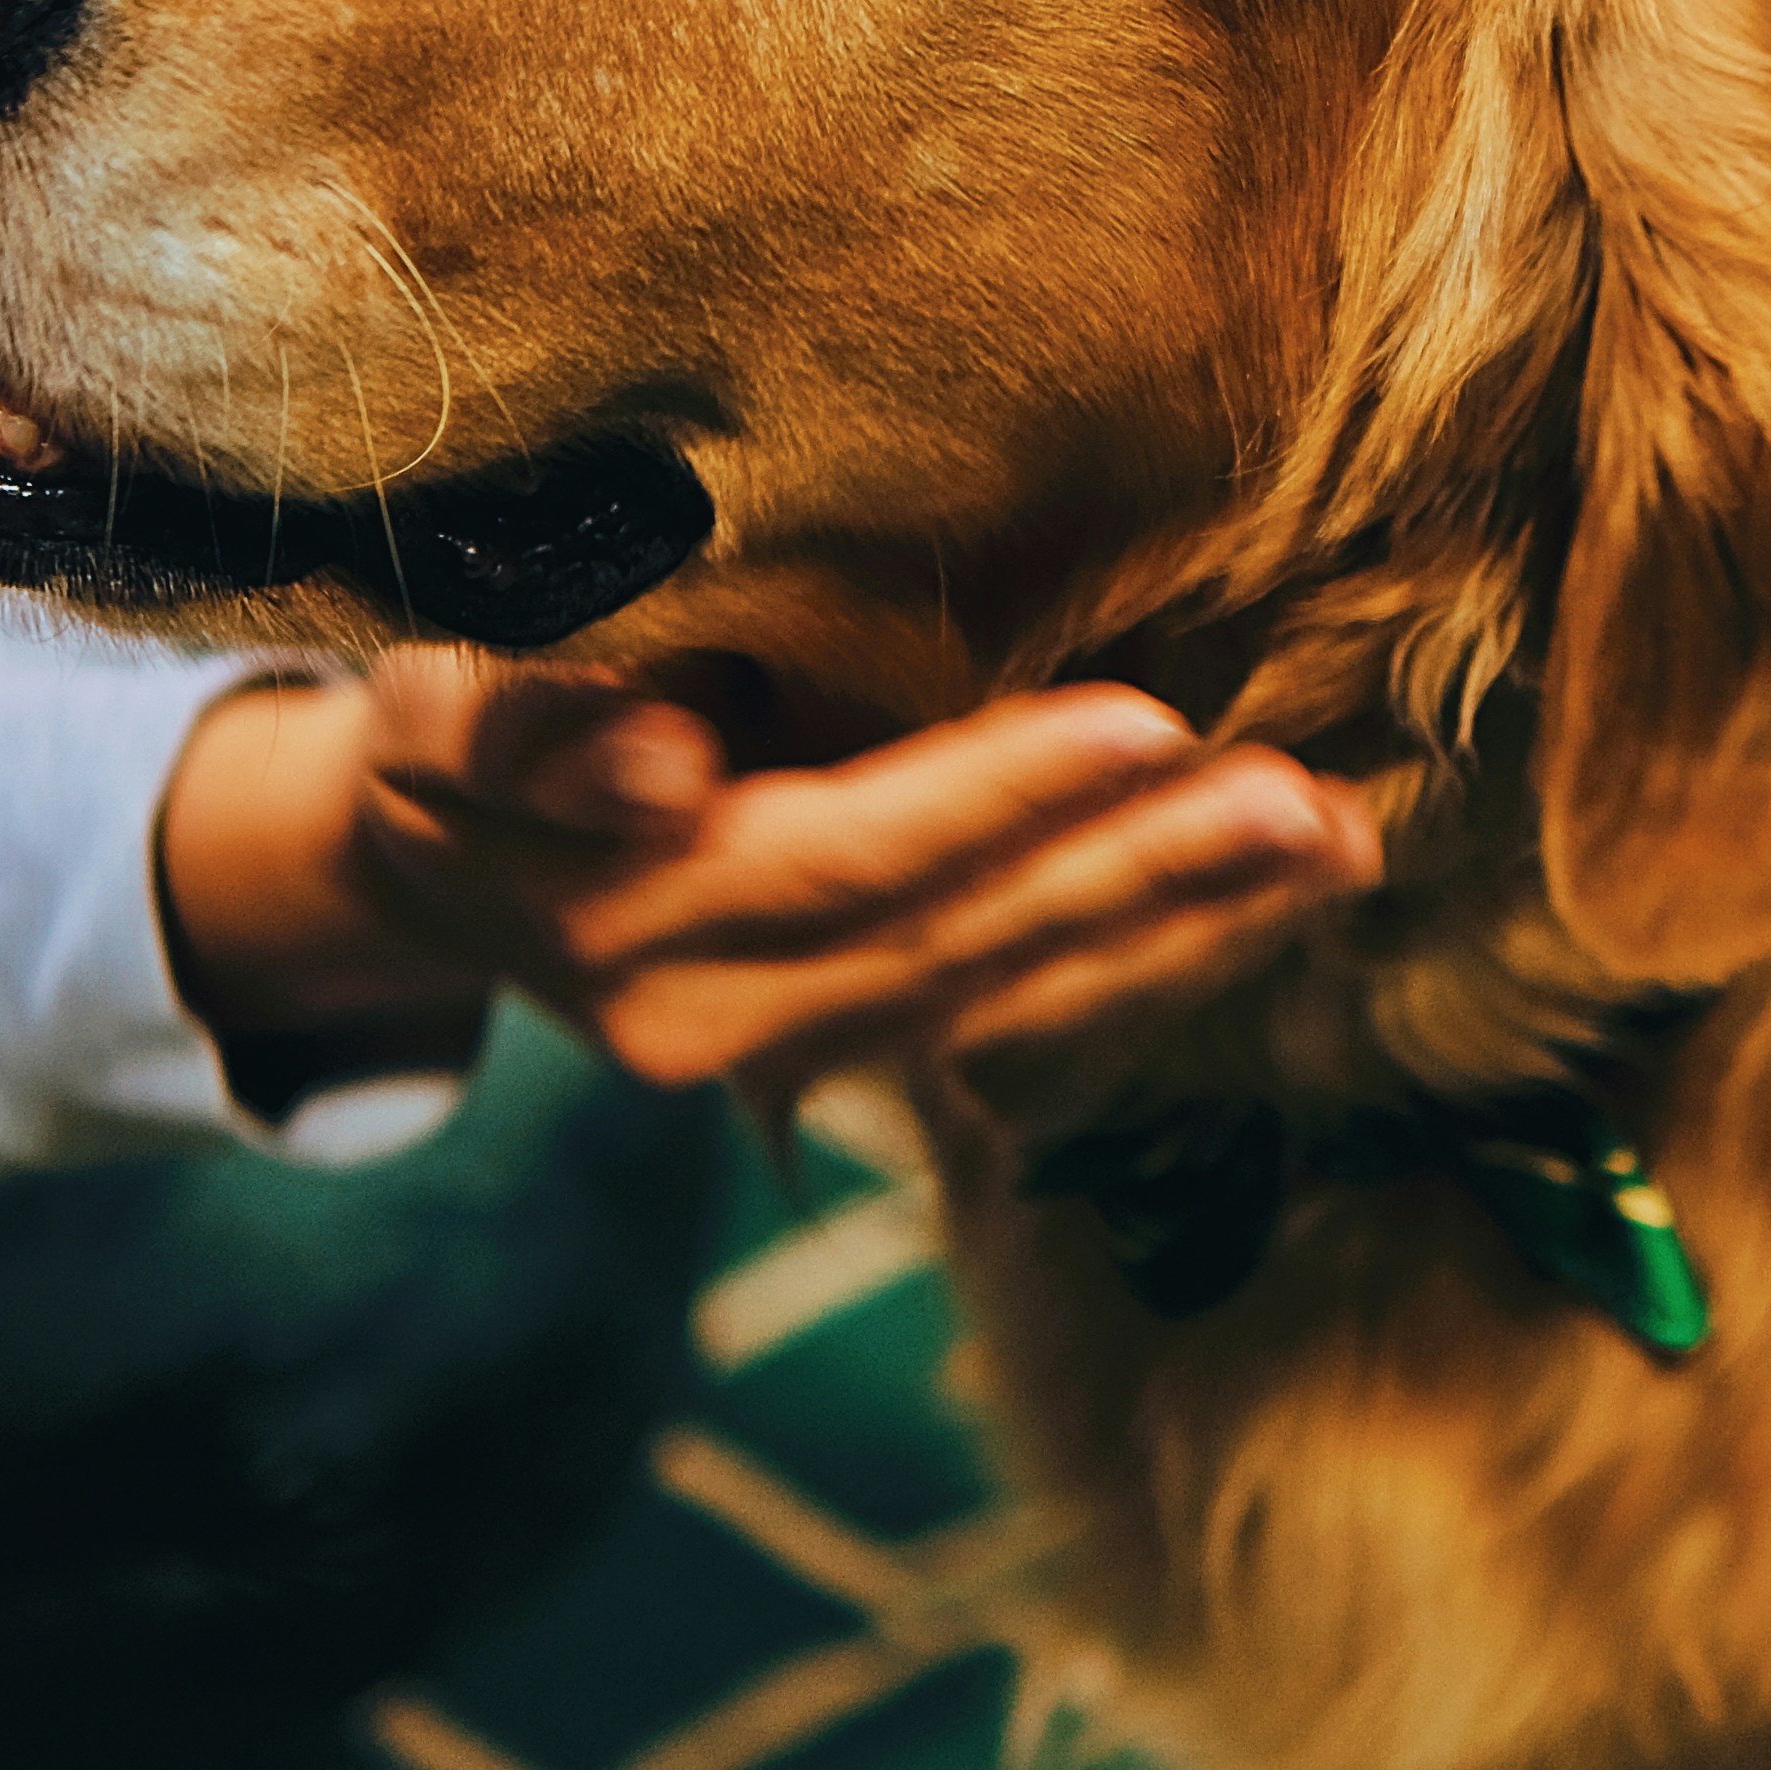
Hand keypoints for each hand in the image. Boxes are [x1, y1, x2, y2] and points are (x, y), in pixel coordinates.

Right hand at [157, 650, 1378, 1099]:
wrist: (428, 866)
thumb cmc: (442, 741)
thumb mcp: (429, 709)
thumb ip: (527, 732)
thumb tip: (662, 770)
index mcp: (635, 929)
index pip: (851, 858)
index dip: (999, 797)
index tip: (1149, 725)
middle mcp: (728, 1029)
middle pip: (970, 947)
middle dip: (1152, 877)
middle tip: (1313, 807)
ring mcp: (801, 1060)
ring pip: (1024, 1002)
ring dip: (1194, 931)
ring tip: (1342, 848)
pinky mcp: (858, 1053)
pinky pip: (1029, 1020)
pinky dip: (1159, 960)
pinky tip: (1275, 899)